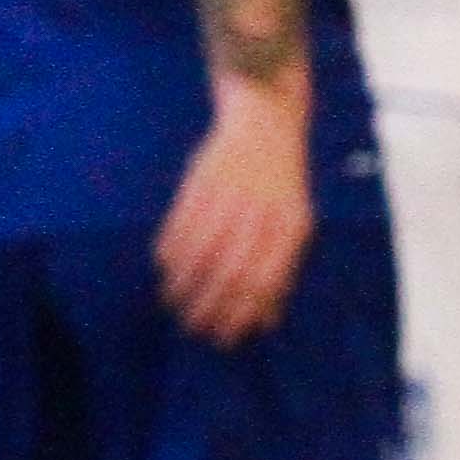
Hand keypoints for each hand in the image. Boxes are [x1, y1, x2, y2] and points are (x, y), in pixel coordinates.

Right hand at [156, 81, 314, 344]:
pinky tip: (166, 266)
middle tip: (192, 325)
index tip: (223, 336)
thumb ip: (281, 272)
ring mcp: (230, 195)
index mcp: (290, 226)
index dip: (240, 314)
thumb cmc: (280, 186)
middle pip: (229, 272)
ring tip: (173, 300)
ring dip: (183, 283)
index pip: (263, 282)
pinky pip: (181, 225)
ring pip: (200, 252)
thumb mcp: (294, 224)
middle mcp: (261, 212)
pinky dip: (170, 251)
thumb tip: (266, 322)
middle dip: (208, 306)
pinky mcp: (202, 180)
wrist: (266, 123)